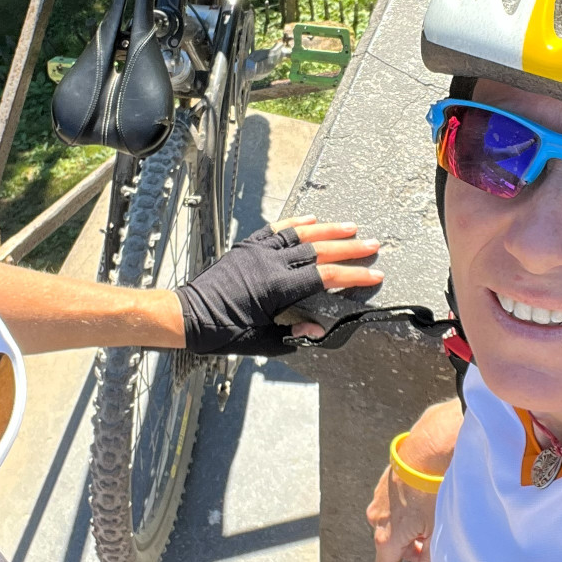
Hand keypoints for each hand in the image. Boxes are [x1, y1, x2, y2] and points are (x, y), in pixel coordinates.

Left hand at [175, 216, 382, 355]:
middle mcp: (269, 263)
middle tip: (372, 245)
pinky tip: (311, 219)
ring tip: (350, 227)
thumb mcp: (261, 342)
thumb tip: (318, 329)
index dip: (352, 276)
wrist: (187, 316)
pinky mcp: (246, 247)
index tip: (373, 274)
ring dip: (327, 230)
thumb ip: (293, 334)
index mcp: (277, 288)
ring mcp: (257, 252)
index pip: (325, 277)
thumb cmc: (221, 332)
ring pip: (300, 235)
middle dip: (348, 248)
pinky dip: (295, 223)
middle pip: (318, 250)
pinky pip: (275, 230)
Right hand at [366, 399, 462, 561]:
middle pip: (391, 548)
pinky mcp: (389, 481)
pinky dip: (410, 514)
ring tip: (433, 530)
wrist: (431, 446)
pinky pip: (396, 507)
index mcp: (387, 536)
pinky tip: (429, 507)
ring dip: (410, 534)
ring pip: (394, 526)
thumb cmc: (434, 489)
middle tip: (430, 558)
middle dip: (410, 558)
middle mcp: (378, 517)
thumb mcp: (436, 533)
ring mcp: (381, 497)